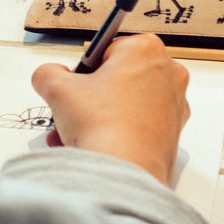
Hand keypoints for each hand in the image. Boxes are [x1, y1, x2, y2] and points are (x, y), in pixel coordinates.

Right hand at [30, 34, 189, 184]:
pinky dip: (116, 131)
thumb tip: (50, 75)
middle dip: (89, 96)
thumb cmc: (101, 126)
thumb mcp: (57, 89)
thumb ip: (48, 73)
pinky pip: (138, 124)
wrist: (122, 174)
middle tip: (72, 110)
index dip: (83, 70)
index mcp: (145, 49)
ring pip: (125, 102)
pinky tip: (93, 146)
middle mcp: (168, 72)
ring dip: (96, 117)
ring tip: (73, 134)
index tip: (75, 84)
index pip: (105, 50)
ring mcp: (175, 104)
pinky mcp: (174, 132)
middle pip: (117, 77)